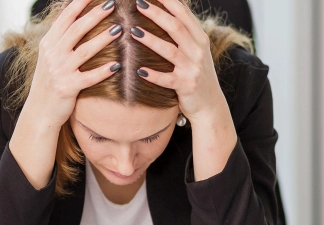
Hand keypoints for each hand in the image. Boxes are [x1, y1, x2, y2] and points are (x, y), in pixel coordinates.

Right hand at [27, 0, 121, 126]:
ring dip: (102, 39)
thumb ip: (61, 38)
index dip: (79, 4)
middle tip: (112, 4)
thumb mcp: (49, 57)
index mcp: (48, 44)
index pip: (65, 18)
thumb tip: (75, 17)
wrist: (39, 111)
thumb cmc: (49, 82)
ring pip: (83, 51)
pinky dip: (103, 71)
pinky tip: (118, 65)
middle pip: (76, 30)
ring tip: (119, 29)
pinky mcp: (68, 88)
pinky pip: (89, 77)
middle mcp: (52, 55)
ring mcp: (60, 72)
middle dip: (94, 15)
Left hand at [132, 0, 226, 123]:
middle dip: (156, 14)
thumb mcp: (196, 50)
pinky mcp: (186, 86)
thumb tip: (167, 11)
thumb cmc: (197, 74)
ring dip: (150, 40)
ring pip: (170, 51)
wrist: (210, 104)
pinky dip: (153, 75)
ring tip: (133, 31)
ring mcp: (193, 69)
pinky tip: (139, 70)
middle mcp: (198, 51)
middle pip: (176, 27)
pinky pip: (167, 79)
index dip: (168, 1)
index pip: (184, 14)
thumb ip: (185, 32)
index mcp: (200, 39)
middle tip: (138, 3)